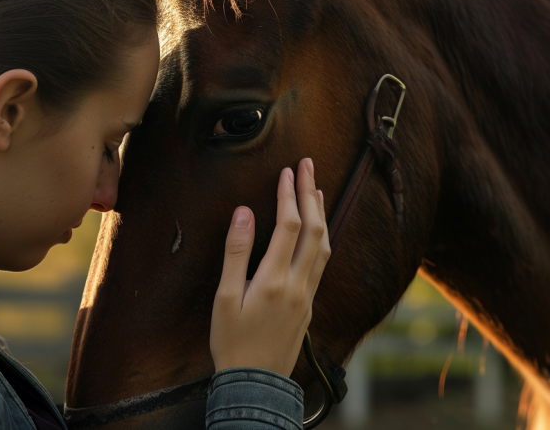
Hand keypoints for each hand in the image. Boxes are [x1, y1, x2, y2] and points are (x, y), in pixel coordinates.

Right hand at [210, 158, 330, 376]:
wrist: (256, 384)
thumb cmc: (233, 343)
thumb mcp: (225, 298)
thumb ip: (236, 253)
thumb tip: (244, 213)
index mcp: (275, 279)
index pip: (289, 225)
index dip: (288, 194)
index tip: (287, 170)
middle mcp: (298, 284)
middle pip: (314, 229)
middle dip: (310, 193)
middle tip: (307, 165)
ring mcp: (308, 295)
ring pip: (324, 246)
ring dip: (321, 214)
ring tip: (316, 190)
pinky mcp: (309, 305)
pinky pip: (322, 262)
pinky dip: (321, 237)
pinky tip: (316, 231)